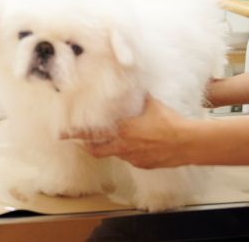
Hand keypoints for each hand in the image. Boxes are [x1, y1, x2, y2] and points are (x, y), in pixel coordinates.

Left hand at [66, 95, 191, 168]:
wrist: (187, 143)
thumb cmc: (170, 122)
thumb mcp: (152, 104)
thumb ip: (138, 97)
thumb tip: (132, 84)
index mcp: (123, 130)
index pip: (92, 134)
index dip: (74, 134)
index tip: (61, 135)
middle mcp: (124, 146)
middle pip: (97, 150)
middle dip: (88, 146)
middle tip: (82, 141)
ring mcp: (133, 158)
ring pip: (115, 153)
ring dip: (111, 146)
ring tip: (116, 137)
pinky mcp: (142, 164)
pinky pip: (131, 158)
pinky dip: (129, 151)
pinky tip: (138, 144)